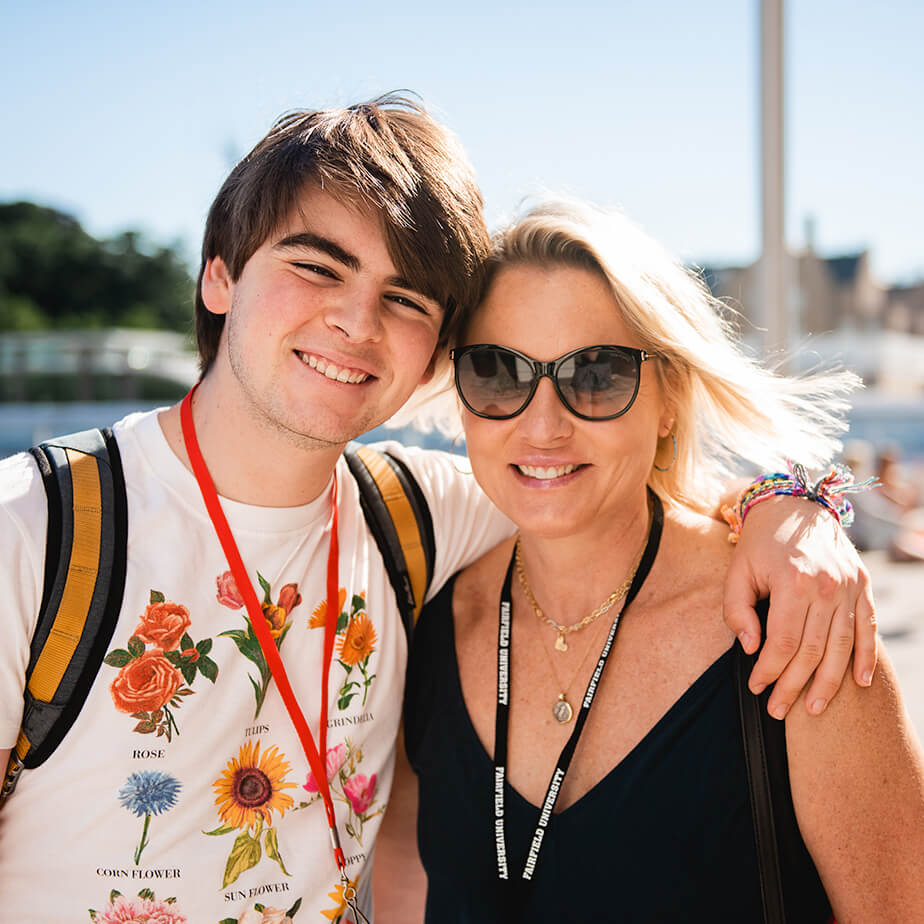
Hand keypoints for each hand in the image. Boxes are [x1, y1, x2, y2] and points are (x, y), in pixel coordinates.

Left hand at [723, 495, 876, 718]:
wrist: (794, 507)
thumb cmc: (759, 545)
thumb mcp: (736, 572)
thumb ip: (737, 611)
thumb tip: (751, 648)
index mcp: (793, 582)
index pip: (784, 641)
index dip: (769, 670)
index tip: (756, 688)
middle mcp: (827, 586)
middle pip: (813, 651)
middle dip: (794, 685)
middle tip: (778, 708)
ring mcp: (850, 587)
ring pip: (842, 647)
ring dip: (829, 683)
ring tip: (812, 707)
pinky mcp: (863, 586)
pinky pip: (868, 629)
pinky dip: (866, 659)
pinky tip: (858, 684)